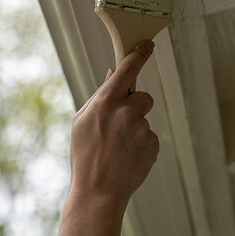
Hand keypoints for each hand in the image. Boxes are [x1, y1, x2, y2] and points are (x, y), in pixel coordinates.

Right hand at [69, 41, 158, 208]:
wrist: (98, 191)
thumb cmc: (85, 155)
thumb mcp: (82, 122)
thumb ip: (100, 96)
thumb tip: (115, 73)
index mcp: (105, 103)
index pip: (127, 70)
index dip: (139, 55)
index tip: (148, 45)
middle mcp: (125, 112)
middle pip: (144, 97)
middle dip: (136, 108)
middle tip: (120, 128)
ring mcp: (140, 129)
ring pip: (146, 120)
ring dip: (136, 130)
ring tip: (120, 149)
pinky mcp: (152, 144)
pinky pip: (150, 137)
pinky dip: (142, 146)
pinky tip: (128, 158)